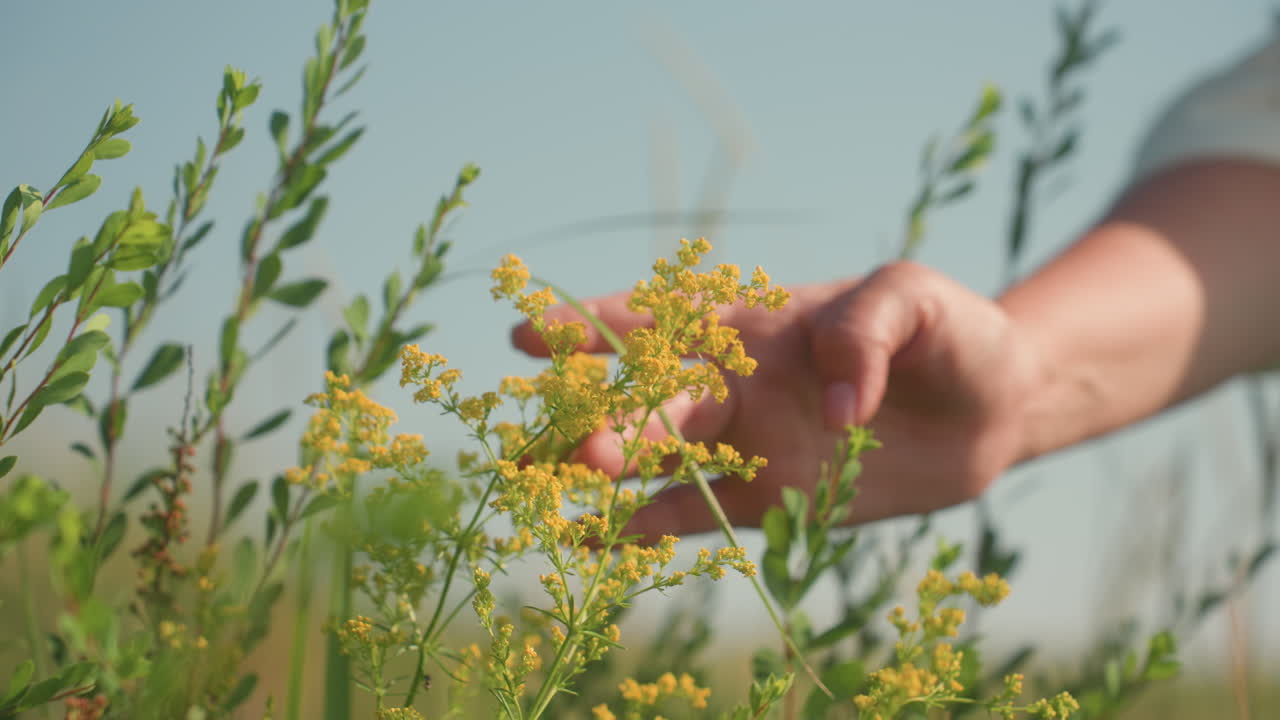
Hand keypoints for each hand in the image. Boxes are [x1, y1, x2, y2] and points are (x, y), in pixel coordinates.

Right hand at [511, 261, 1043, 540]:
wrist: (991, 404)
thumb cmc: (947, 334)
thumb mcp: (912, 302)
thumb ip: (865, 333)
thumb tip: (833, 411)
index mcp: (755, 326)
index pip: (665, 320)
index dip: (598, 326)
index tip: (533, 334)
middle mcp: (737, 385)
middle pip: (652, 399)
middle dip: (607, 417)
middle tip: (573, 444)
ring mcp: (750, 444)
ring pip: (659, 457)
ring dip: (608, 469)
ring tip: (550, 481)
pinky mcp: (774, 497)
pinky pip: (698, 514)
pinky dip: (645, 526)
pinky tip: (595, 538)